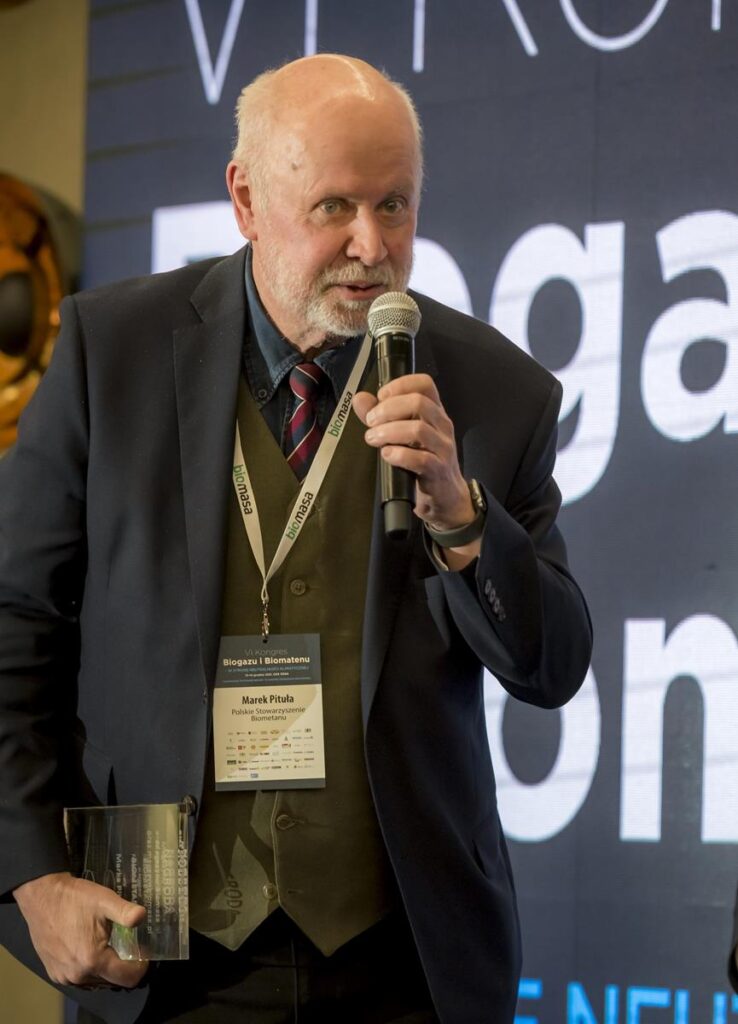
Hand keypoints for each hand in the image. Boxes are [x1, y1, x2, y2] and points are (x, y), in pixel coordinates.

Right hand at [14, 872, 147, 988]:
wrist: (42, 896)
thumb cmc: (74, 898)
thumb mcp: (104, 900)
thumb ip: (126, 912)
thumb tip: (142, 916)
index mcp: (93, 960)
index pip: (127, 978)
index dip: (139, 966)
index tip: (142, 950)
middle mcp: (78, 975)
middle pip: (112, 980)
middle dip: (122, 965)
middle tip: (125, 944)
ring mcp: (64, 976)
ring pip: (96, 981)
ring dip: (105, 967)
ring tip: (107, 944)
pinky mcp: (54, 973)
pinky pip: (80, 978)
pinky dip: (89, 968)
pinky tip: (89, 949)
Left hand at [353, 374, 473, 529]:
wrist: (446, 497)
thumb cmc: (424, 462)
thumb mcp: (403, 435)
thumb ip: (381, 415)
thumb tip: (360, 399)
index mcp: (435, 412)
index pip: (424, 383)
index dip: (400, 385)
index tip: (380, 397)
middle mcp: (442, 426)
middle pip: (419, 402)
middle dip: (388, 409)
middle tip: (371, 422)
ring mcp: (443, 448)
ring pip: (418, 429)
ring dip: (389, 432)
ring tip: (373, 439)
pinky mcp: (438, 471)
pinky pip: (420, 459)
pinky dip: (399, 455)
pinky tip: (387, 455)